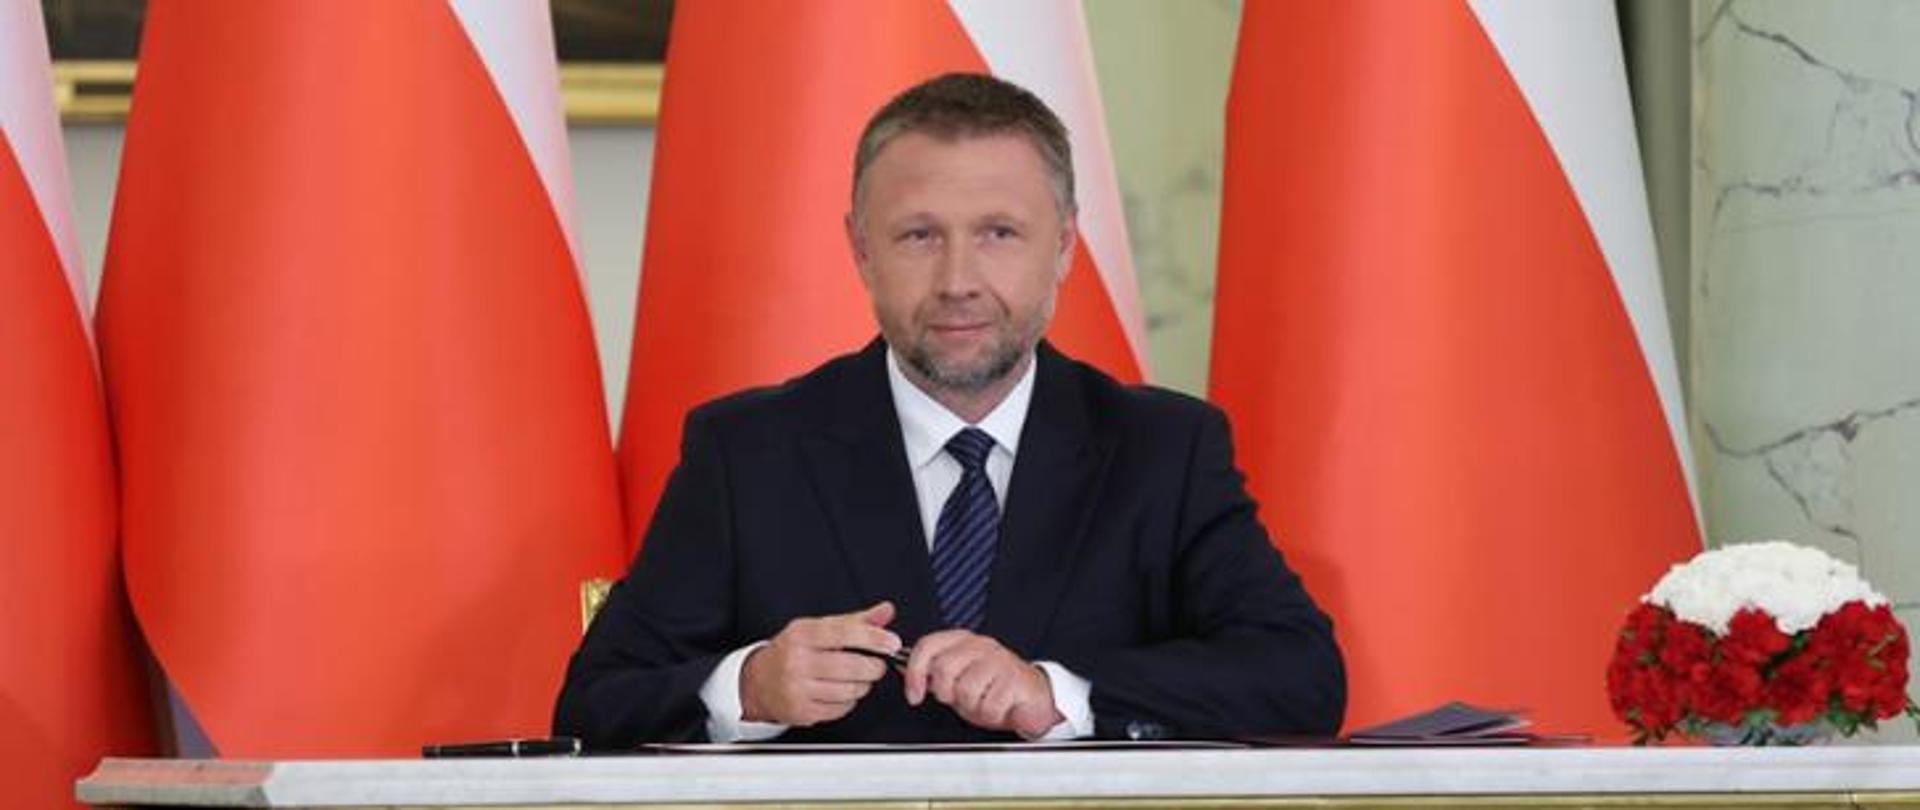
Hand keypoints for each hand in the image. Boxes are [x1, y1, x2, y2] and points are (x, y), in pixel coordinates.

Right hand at [740, 601, 899, 725]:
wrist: (756, 682)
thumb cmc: (791, 652)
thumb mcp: (817, 628)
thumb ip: (854, 621)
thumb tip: (885, 611)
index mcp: (802, 635)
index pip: (844, 633)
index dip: (873, 638)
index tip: (891, 642)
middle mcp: (797, 661)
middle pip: (851, 666)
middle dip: (873, 667)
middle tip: (876, 664)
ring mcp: (798, 689)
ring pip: (849, 690)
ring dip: (862, 685)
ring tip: (857, 678)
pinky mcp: (802, 712)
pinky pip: (841, 708)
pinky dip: (849, 701)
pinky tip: (840, 692)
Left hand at [903, 629, 1063, 738]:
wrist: (1032, 698)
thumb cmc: (994, 688)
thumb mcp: (958, 680)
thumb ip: (933, 674)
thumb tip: (900, 669)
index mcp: (963, 641)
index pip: (928, 646)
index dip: (914, 672)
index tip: (914, 695)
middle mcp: (980, 646)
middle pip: (943, 669)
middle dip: (947, 693)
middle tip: (960, 699)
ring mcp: (999, 660)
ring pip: (965, 690)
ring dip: (972, 706)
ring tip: (983, 702)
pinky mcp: (1015, 679)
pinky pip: (988, 706)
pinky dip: (990, 715)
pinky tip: (998, 707)